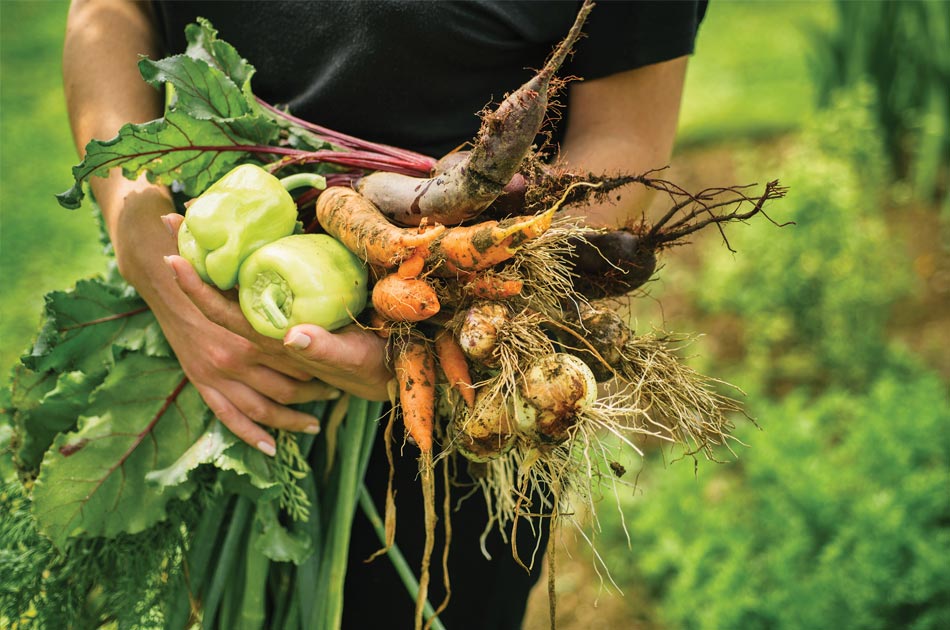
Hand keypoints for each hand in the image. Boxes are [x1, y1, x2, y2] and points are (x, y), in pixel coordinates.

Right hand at [95, 183, 341, 456]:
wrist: (164, 270)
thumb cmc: (219, 264)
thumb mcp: (250, 272)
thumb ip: (283, 288)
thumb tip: (315, 289)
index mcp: (253, 328)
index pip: (297, 358)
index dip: (321, 368)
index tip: (342, 371)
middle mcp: (236, 355)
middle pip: (287, 386)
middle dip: (314, 393)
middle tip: (336, 393)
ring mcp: (218, 374)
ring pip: (263, 408)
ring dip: (291, 419)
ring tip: (314, 423)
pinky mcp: (202, 384)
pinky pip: (230, 418)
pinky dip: (251, 435)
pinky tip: (271, 448)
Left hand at [161, 215, 391, 398]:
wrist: (383, 374)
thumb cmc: (368, 365)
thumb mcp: (351, 358)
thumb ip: (323, 349)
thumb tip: (292, 336)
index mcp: (271, 340)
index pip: (223, 312)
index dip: (196, 287)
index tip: (171, 256)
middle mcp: (265, 330)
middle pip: (217, 294)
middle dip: (193, 258)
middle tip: (170, 220)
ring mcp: (276, 320)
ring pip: (231, 289)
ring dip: (207, 259)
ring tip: (190, 225)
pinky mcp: (291, 313)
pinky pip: (253, 289)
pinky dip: (237, 265)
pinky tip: (232, 244)